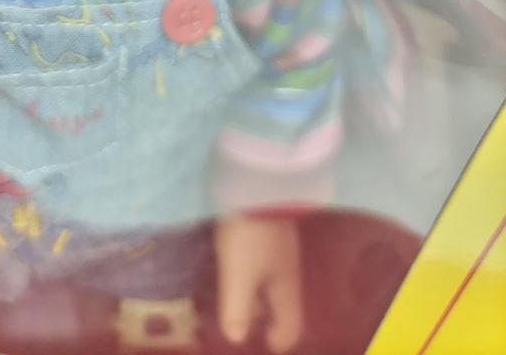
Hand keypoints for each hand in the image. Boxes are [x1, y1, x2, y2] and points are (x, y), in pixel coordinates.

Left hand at [215, 213, 302, 352]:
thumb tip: (236, 339)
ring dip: (253, 293)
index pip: (290, 327)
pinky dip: (248, 271)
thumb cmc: (250, 237)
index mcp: (286, 288)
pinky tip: (232, 265)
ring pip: (269, 281)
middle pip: (279, 303)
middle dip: (263, 316)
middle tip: (240, 322)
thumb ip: (237, 310)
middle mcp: (288, 270)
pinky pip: (261, 260)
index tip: (263, 344)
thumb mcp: (239, 277)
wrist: (258, 183)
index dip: (278, 340)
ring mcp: (279, 246)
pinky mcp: (267, 227)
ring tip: (232, 295)